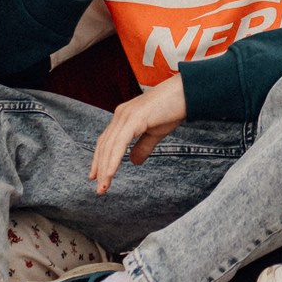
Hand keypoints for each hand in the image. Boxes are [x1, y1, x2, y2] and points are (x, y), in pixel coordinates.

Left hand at [90, 75, 187, 191]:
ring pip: (109, 146)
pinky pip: (119, 143)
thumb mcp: (156, 133)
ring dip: (105, 168)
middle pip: (104, 145)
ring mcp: (125, 115)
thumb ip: (143, 147)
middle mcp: (120, 115)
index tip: (95, 176)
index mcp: (124, 117)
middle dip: (99, 168)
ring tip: (103, 186)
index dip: (99, 159)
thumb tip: (133, 162)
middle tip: (99, 188)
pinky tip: (110, 173)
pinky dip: (113, 160)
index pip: (106, 141)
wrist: (186, 93)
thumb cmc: (173, 109)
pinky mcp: (134, 119)